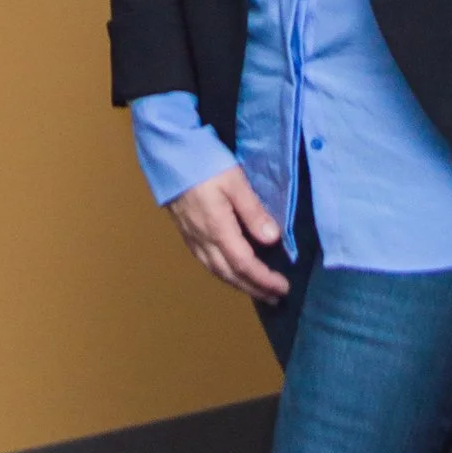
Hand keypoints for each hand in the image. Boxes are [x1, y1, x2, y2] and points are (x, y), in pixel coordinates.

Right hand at [166, 165, 289, 301]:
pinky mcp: (186, 232)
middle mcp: (203, 239)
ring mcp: (192, 237)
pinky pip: (206, 262)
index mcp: (217, 229)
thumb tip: (272, 240)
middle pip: (230, 274)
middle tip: (275, 299)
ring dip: (238, 285)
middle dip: (254, 289)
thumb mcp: (235, 181)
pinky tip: (230, 272)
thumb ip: (253, 211)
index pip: (244, 264)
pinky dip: (223, 273)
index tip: (283, 288)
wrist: (168, 154)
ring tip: (257, 292)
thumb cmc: (204, 162)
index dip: (264, 280)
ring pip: (216, 271)